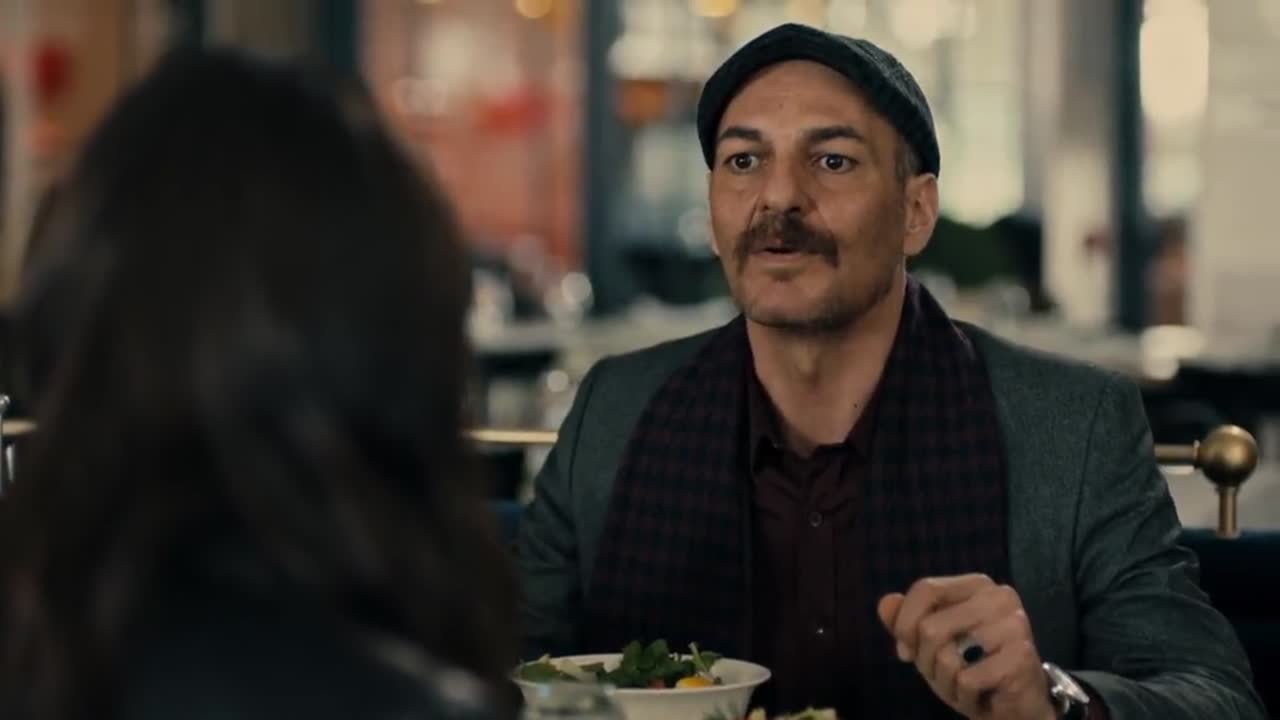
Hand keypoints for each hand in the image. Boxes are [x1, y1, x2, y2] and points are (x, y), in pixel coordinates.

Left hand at [877, 574, 1054, 719]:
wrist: (1015, 708)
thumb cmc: (970, 669)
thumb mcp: (930, 645)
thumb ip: (905, 621)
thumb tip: (886, 602)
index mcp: (977, 585)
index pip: (926, 589)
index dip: (905, 624)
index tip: (905, 651)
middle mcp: (1000, 597)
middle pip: (930, 627)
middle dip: (926, 661)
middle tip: (946, 674)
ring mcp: (1015, 624)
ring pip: (946, 655)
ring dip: (946, 682)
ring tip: (965, 684)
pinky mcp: (1022, 656)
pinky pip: (967, 680)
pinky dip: (965, 696)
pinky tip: (982, 696)